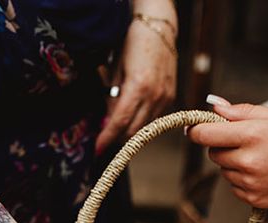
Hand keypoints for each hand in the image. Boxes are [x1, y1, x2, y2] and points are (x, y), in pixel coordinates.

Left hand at [95, 3, 176, 154]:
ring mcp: (165, 98)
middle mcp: (155, 95)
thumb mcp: (116, 69)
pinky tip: (132, 113)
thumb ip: (113, 98)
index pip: (120, 122)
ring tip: (116, 125)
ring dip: (129, 130)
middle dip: (117, 138)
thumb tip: (107, 121)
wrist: (159, 28)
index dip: (107, 138)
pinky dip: (141, 121)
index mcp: (138, 86)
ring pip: (145, 128)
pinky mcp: (170, 98)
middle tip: (104, 138)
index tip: (97, 148)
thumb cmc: (134, 42)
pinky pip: (153, 118)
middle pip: (134, 131)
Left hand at [188, 99, 267, 208]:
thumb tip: (215, 106)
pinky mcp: (254, 199)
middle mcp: (248, 161)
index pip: (205, 135)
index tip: (194, 128)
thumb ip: (243, 112)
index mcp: (253, 135)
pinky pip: (235, 187)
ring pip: (225, 171)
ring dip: (235, 164)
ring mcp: (250, 183)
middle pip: (213, 154)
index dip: (196, 130)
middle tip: (247, 141)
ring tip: (265, 158)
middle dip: (223, 146)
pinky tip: (267, 173)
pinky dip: (244, 180)